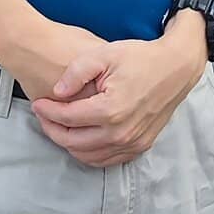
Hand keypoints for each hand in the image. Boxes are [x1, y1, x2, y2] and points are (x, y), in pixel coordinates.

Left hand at [31, 24, 205, 168]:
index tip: (38, 103)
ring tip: (59, 125)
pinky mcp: (140, 146)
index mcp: (110, 110)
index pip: (67, 119)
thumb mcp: (105, 53)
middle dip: (52, 129)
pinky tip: (81, 137)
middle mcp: (120, 133)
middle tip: (43, 115)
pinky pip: (106, 160)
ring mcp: (132, 143)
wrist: (176, 67)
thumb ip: (76, 71)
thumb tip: (57, 91)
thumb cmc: (140, 57)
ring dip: (68, 143)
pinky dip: (89, 152)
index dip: (47, 111)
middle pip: (73, 142)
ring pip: (88, 155)